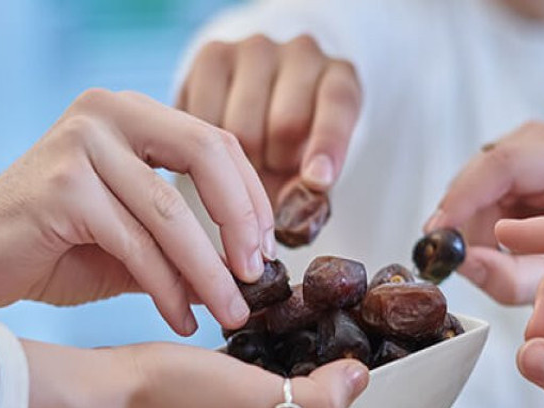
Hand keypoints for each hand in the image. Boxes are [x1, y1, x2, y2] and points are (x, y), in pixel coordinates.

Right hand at [0, 89, 273, 333]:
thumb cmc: (50, 248)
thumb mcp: (131, 233)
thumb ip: (182, 234)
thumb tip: (250, 266)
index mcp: (129, 113)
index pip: (216, 141)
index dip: (251, 197)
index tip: (268, 251)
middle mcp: (106, 113)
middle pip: (206, 155)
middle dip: (242, 223)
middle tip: (258, 279)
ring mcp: (80, 144)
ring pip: (171, 213)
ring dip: (209, 273)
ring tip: (231, 314)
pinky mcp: (60, 187)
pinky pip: (135, 244)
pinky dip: (166, 288)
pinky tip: (182, 319)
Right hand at [178, 34, 361, 199]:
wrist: (258, 104)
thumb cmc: (294, 149)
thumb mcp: (312, 171)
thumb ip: (308, 197)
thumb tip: (288, 222)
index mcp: (339, 79)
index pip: (337, 107)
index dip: (328, 145)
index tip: (316, 181)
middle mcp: (302, 53)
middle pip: (285, 124)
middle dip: (276, 165)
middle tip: (270, 175)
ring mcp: (254, 49)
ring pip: (241, 126)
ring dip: (239, 160)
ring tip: (246, 161)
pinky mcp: (212, 55)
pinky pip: (204, 116)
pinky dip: (206, 146)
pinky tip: (217, 149)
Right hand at [430, 120, 543, 304]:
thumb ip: (504, 277)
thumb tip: (461, 261)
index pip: (506, 165)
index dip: (464, 196)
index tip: (438, 230)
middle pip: (484, 171)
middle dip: (464, 217)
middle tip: (455, 255)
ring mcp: (533, 137)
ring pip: (473, 176)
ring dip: (470, 217)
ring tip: (492, 247)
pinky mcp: (514, 145)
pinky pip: (475, 178)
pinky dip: (474, 210)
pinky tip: (493, 228)